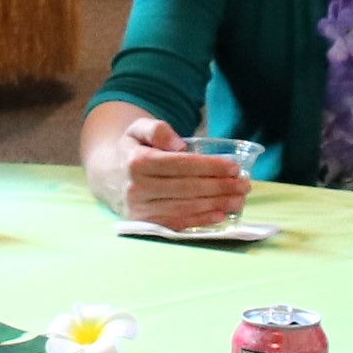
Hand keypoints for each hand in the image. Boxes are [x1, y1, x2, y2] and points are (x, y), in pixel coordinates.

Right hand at [93, 115, 249, 228]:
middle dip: (220, 186)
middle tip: (244, 185)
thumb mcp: (138, 129)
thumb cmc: (132, 150)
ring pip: (185, 207)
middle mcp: (137, 187)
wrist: (108, 175)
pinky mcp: (145, 224)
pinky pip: (176, 223)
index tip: (234, 167)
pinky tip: (220, 215)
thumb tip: (179, 145)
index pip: (181, 165)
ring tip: (239, 199)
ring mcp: (140, 209)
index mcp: (137, 162)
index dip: (210, 167)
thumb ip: (156, 129)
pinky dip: (200, 221)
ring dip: (216, 204)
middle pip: (187, 188)